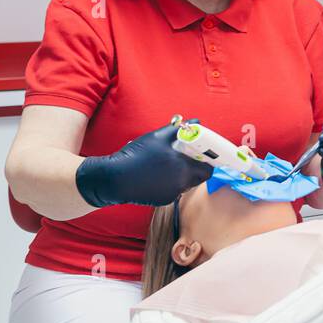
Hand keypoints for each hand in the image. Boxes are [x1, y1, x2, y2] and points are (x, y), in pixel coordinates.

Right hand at [74, 123, 212, 207]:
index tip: (201, 153)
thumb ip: (179, 130)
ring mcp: (171, 194)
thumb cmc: (137, 155)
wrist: (115, 178)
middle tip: (185, 155)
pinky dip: (169, 182)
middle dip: (194, 166)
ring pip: (184, 183)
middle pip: (197, 177)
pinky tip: (156, 173)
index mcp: (184, 169)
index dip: (207, 161)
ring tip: (166, 162)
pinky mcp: (162, 200)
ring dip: (181, 174)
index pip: (208, 170)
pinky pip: (172, 190)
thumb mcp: (158, 137)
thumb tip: (195, 122)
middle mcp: (181, 185)